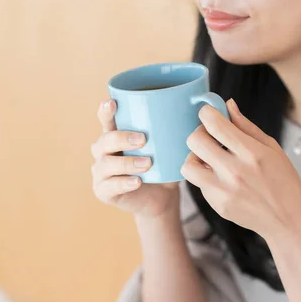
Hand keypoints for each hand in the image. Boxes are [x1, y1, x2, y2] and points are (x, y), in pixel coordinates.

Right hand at [91, 99, 178, 217]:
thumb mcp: (169, 147)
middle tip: (143, 139)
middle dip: (122, 138)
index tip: (113, 103)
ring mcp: (101, 172)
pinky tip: (137, 182)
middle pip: (104, 140)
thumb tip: (199, 105)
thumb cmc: (163, 166)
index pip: (106, 119)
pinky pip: (109, 187)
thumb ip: (176, 130)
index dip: (106, 111)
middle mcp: (104, 152)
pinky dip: (124, 183)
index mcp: (115, 135)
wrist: (162, 198)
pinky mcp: (104, 192)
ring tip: (147, 163)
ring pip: (106, 164)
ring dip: (126, 162)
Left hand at [181, 99, 300, 239]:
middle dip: (199, 133)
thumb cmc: (283, 180)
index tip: (208, 114)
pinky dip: (206, 177)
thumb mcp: (272, 148)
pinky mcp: (218, 205)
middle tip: (210, 137)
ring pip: (188, 165)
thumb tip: (227, 105)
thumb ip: (246, 126)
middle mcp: (235, 172)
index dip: (206, 113)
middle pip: (194, 141)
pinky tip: (221, 178)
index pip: (214, 124)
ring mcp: (224, 191)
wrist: (287, 219)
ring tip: (209, 160)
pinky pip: (199, 184)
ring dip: (195, 158)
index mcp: (251, 153)